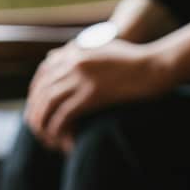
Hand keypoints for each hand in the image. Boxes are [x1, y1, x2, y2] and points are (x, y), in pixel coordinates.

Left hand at [24, 39, 170, 150]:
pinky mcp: (91, 95)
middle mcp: (72, 62)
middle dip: (35, 114)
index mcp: (73, 52)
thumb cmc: (133, 59)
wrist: (155, 66)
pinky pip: (64, 116)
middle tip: (38, 131)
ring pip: (48, 105)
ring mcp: (81, 78)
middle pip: (41, 92)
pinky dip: (59, 132)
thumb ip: (78, 52)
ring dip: (44, 127)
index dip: (35, 96)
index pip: (42, 75)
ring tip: (47, 141)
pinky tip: (64, 143)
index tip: (35, 111)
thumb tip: (52, 59)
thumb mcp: (102, 47)